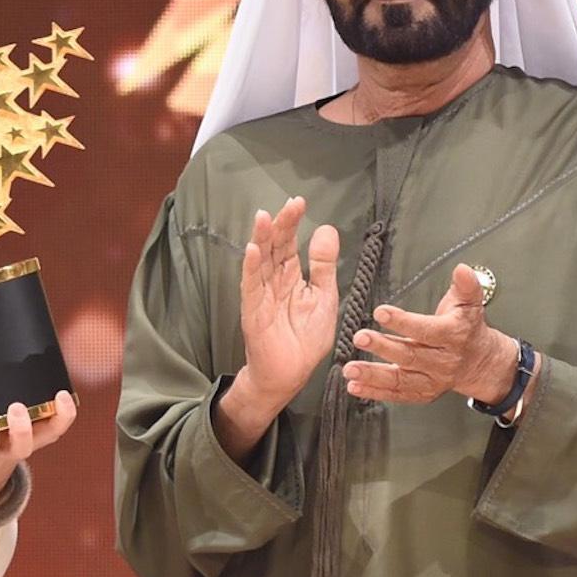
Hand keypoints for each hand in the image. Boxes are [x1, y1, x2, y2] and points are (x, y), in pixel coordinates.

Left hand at [0, 391, 78, 502]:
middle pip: (22, 447)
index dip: (63, 416)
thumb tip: (30, 349)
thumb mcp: (13, 425)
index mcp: (25, 439)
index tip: (61, 395)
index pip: (53, 431)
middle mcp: (6, 450)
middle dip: (21, 429)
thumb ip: (22, 399)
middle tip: (18, 408)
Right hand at [235, 196, 340, 412]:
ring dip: (260, 240)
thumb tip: (325, 229)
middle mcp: (273, 282)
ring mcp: (261, 295)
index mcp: (291, 277)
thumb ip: (324, 266)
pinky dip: (251, 269)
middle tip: (289, 204)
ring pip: (259, 262)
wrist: (289, 374)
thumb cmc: (305, 339)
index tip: (299, 202)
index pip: (290, 244)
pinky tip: (252, 251)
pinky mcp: (253, 312)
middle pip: (274, 248)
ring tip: (263, 217)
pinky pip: (250, 287)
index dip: (293, 224)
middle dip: (280, 225)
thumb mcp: (324, 297)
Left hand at [343, 263, 516, 403]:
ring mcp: (431, 380)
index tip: (381, 312)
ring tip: (351, 368)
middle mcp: (442, 361)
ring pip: (400, 379)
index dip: (403, 322)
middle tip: (360, 338)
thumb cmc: (467, 329)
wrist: (481, 362)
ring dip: (373, 375)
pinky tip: (355, 386)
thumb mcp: (470, 304)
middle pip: (409, 355)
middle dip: (382, 347)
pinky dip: (375, 392)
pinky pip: (397, 395)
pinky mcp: (422, 393)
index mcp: (453, 336)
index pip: (426, 330)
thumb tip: (462, 269)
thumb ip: (466, 286)